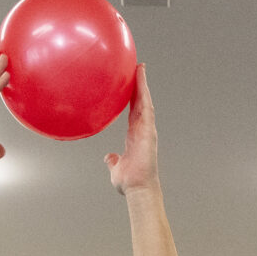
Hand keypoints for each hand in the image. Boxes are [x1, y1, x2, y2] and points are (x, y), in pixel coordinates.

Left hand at [105, 68, 159, 192]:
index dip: (133, 98)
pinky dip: (144, 92)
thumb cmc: (129, 181)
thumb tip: (108, 157)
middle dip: (140, 85)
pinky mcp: (148, 130)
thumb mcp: (116, 167)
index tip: (131, 85)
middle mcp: (143, 130)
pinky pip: (146, 106)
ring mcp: (147, 129)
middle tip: (137, 68)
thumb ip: (113, 161)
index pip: (134, 112)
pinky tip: (141, 79)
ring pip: (145, 101)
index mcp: (135, 136)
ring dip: (143, 84)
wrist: (137, 188)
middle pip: (141, 102)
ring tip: (140, 67)